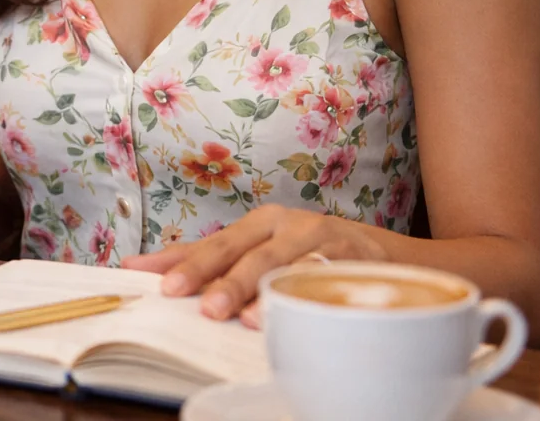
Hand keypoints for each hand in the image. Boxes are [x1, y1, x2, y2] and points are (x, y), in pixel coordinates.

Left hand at [121, 206, 387, 323]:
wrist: (393, 259)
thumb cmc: (315, 255)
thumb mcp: (266, 252)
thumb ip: (215, 261)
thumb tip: (149, 268)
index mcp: (262, 223)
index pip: (214, 243)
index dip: (182, 260)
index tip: (147, 276)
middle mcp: (288, 226)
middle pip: (244, 251)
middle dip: (215, 275)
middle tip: (188, 299)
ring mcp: (323, 241)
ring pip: (283, 265)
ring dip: (258, 289)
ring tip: (239, 316)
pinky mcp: (355, 260)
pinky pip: (327, 278)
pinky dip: (308, 296)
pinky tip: (293, 313)